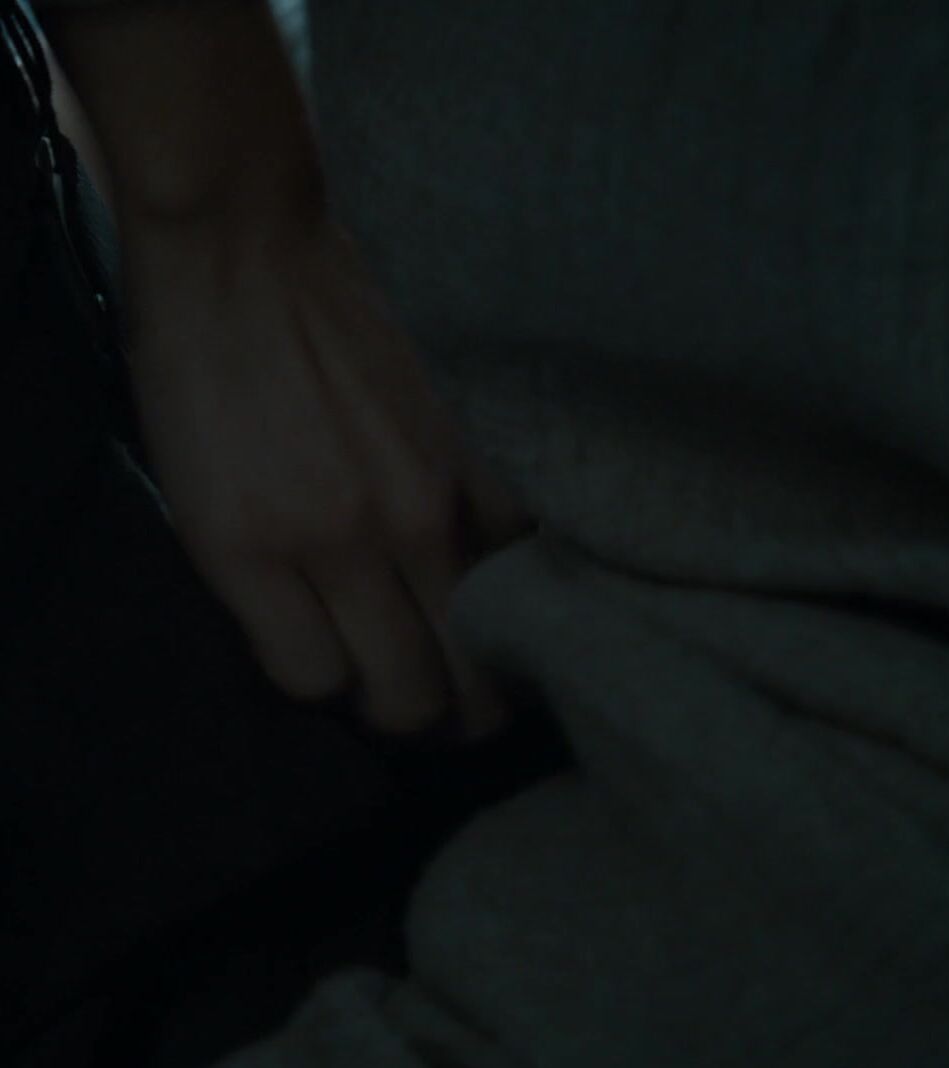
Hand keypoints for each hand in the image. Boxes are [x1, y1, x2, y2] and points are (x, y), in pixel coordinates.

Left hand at [121, 210, 525, 735]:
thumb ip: (264, 593)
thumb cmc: (203, 366)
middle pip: (419, 695)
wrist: (251, 245)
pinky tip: (510, 546)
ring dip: (488, 656)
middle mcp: (350, 540)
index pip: (324, 686)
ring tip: (492, 634)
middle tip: (441, 692)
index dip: (343, 686)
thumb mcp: (194, 496)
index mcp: (256, 553)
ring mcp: (428, 495)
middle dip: (428, 712)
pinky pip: (524, 547)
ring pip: (486, 643)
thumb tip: (334, 651)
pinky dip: (519, 558)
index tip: (361, 668)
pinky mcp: (482, 448)